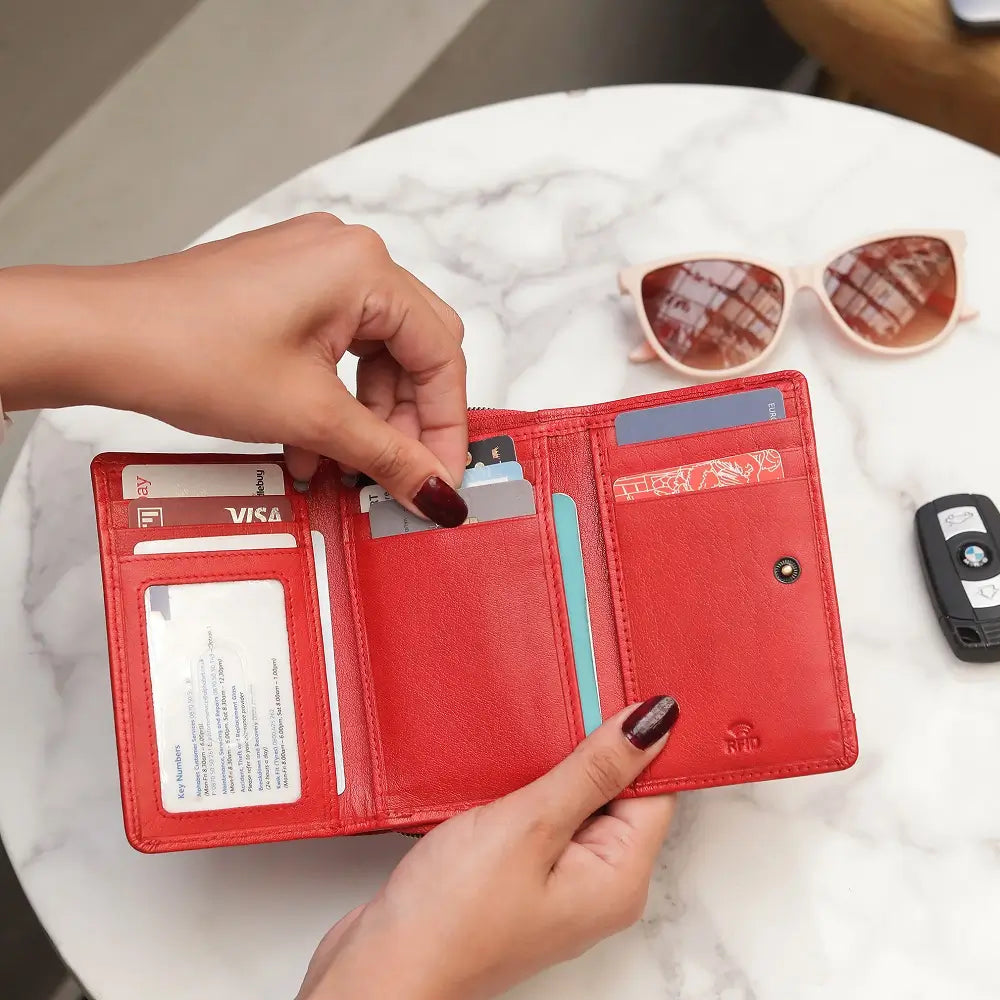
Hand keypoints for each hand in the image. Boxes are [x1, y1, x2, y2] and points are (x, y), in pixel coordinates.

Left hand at [0, 214, 469, 524]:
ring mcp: (313, 267)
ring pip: (373, 355)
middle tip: (402, 476)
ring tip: (343, 467)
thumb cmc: (186, 350)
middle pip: (413, 351)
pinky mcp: (285, 288)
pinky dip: (334, 398)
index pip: (440, 355)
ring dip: (366, 417)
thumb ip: (386, 455)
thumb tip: (436, 489)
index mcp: (364, 267)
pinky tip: (313, 442)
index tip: (442, 478)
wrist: (100, 338)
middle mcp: (345, 255)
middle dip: (407, 421)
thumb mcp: (308, 415)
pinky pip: (336, 347)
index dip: (446, 427)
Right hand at [297, 696, 678, 999]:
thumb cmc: (451, 917)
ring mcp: (556, 884)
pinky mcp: (518, 878)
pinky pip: (540, 819)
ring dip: (554, 765)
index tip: (617, 689)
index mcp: (618, 878)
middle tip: (565, 696)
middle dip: (593, 747)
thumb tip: (653, 725)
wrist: (380, 971)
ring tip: (529, 726)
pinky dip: (527, 789)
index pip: (655, 790)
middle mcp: (597, 885)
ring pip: (574, 801)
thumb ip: (592, 771)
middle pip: (617, 794)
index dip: (640, 738)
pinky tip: (503, 766)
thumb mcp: (529, 826)